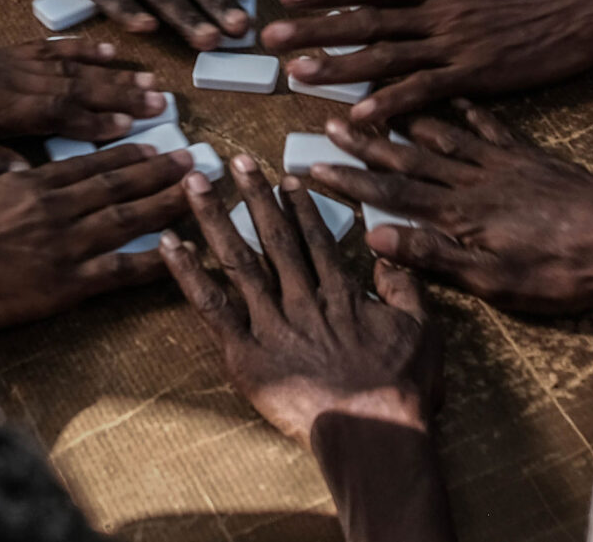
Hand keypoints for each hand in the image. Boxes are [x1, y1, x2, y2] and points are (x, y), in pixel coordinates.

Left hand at [0, 37, 170, 176]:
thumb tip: (25, 176)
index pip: (56, 114)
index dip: (97, 123)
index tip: (133, 130)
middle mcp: (9, 78)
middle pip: (74, 86)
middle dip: (120, 96)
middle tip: (161, 104)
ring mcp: (6, 62)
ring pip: (69, 66)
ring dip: (111, 73)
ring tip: (148, 79)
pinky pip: (48, 48)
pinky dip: (80, 48)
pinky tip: (105, 48)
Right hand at [0, 143, 194, 337]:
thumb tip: (16, 169)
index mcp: (31, 183)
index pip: (89, 165)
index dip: (126, 155)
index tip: (152, 147)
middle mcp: (57, 207)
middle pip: (118, 184)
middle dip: (159, 171)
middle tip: (192, 160)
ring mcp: (65, 243)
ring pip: (129, 218)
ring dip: (167, 204)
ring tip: (198, 193)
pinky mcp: (67, 282)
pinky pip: (121, 269)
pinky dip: (155, 260)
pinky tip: (182, 253)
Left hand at [162, 154, 442, 446]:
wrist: (373, 432)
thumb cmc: (401, 388)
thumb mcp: (422, 329)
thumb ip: (404, 287)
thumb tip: (388, 254)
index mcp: (340, 292)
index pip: (314, 239)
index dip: (298, 207)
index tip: (284, 179)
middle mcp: (301, 298)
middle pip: (273, 238)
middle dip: (253, 195)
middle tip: (236, 160)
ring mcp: (269, 323)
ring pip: (237, 260)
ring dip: (214, 218)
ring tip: (196, 183)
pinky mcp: (244, 352)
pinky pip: (209, 306)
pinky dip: (187, 274)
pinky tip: (170, 244)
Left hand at [257, 0, 592, 123]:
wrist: (590, 2)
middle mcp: (438, 9)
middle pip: (365, 18)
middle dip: (315, 29)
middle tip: (268, 39)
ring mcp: (456, 42)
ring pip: (387, 54)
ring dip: (339, 66)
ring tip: (297, 75)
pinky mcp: (477, 73)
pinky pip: (426, 90)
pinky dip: (392, 103)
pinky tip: (361, 116)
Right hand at [309, 104, 592, 313]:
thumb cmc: (566, 270)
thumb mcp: (500, 280)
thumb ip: (438, 258)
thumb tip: (378, 238)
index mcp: (463, 213)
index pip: (393, 195)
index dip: (350, 181)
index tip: (313, 165)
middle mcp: (475, 179)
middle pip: (408, 157)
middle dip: (364, 142)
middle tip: (327, 120)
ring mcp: (502, 162)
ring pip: (440, 133)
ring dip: (402, 119)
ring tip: (371, 100)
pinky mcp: (529, 155)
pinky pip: (487, 123)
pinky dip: (463, 109)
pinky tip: (449, 95)